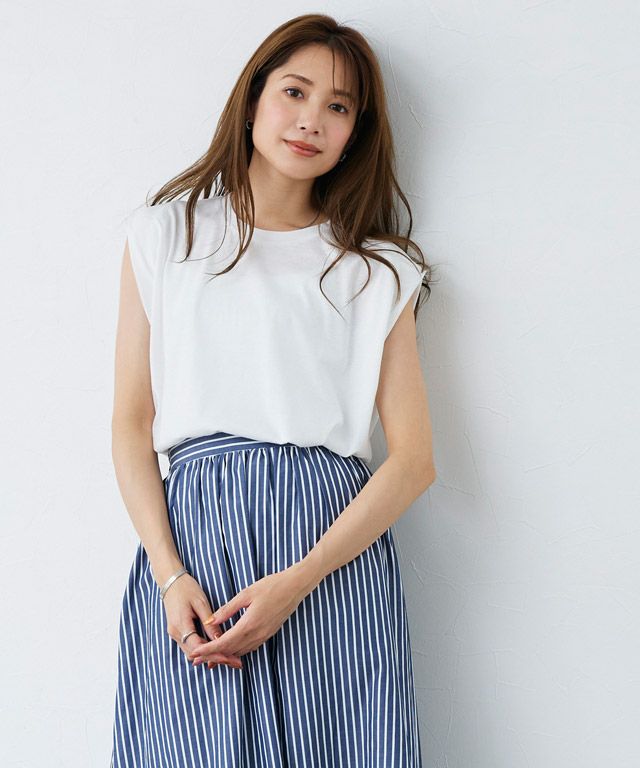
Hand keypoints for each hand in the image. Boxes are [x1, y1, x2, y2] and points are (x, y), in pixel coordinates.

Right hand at [160, 572, 243, 670]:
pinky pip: (190, 645)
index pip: (199, 647)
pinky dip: (203, 649)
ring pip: (193, 651)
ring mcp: (174, 634)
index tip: (230, 658)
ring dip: (209, 655)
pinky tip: (217, 648)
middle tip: (235, 662)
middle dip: (215, 658)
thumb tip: (220, 638)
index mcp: (181, 625)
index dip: (215, 654)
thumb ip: (209, 622)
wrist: (170, 581)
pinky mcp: (177, 632)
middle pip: (196, 654)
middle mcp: (175, 633)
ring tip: (230, 657)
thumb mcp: (201, 603)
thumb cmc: (187, 589)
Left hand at [187, 564, 308, 664]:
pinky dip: (237, 651)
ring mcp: (264, 635)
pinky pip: (250, 648)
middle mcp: (257, 634)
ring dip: (224, 656)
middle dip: (212, 656)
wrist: (295, 587)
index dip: (207, 650)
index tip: (194, 654)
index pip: (223, 642)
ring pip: (240, 652)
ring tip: (210, 658)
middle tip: (196, 660)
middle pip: (230, 651)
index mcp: (249, 624)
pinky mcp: (269, 634)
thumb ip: (227, 609)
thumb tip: (210, 620)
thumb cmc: (271, 586)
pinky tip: (230, 649)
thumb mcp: (246, 593)